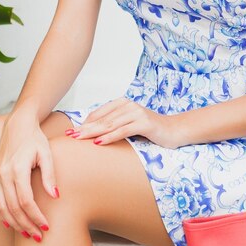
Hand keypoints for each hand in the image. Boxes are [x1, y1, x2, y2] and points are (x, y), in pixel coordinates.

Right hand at [0, 113, 58, 242]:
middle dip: (26, 225)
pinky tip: (10, 223)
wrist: (17, 125)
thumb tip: (55, 196)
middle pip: (12, 208)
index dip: (35, 216)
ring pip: (1, 207)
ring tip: (27, 233)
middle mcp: (2, 173)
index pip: (25, 200)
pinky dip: (1, 215)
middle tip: (38, 236)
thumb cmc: (34, 139)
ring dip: (13, 223)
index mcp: (16, 168)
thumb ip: (50, 175)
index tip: (46, 226)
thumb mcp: (46, 153)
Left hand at [66, 98, 181, 149]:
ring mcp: (136, 113)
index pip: (98, 114)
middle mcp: (128, 105)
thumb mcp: (129, 125)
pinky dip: (110, 137)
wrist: (175, 130)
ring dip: (93, 132)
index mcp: (122, 104)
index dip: (84, 123)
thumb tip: (92, 133)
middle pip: (102, 119)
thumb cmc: (150, 130)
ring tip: (79, 138)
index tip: (71, 132)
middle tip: (70, 135)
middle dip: (84, 128)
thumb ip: (114, 125)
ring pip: (110, 124)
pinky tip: (99, 142)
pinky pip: (123, 131)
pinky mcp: (144, 123)